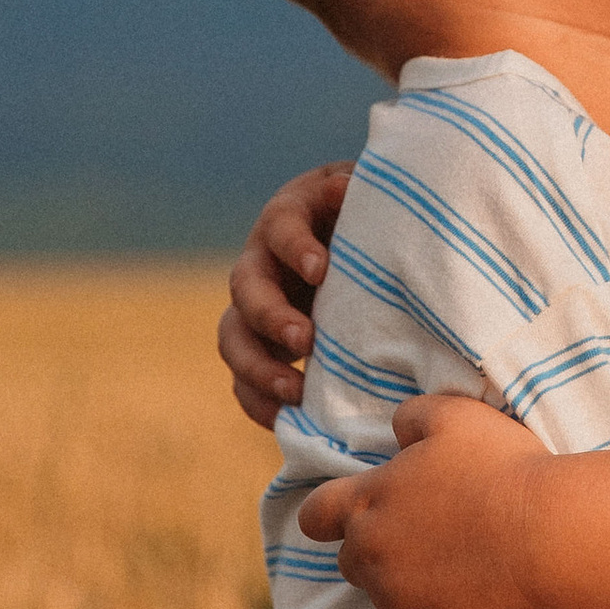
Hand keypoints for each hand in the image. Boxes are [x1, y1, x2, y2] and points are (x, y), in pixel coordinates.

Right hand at [218, 163, 353, 429]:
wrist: (367, 249)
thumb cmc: (376, 218)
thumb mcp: (375, 199)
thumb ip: (364, 196)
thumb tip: (345, 188)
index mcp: (289, 217)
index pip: (281, 225)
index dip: (295, 245)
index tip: (322, 270)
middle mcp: (262, 261)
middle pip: (246, 286)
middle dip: (271, 314)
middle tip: (306, 339)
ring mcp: (256, 308)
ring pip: (233, 337)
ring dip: (259, 366)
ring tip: (295, 391)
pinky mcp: (262, 348)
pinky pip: (244, 380)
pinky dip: (259, 401)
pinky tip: (287, 420)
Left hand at [295, 392, 548, 608]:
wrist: (547, 536)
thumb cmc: (501, 468)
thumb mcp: (455, 416)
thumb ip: (412, 417)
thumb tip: (396, 431)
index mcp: (367, 502)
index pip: (316, 514)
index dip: (326, 514)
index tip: (341, 516)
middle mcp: (369, 555)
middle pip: (350, 558)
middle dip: (375, 548)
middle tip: (424, 536)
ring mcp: (394, 600)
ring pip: (385, 594)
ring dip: (406, 580)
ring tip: (457, 562)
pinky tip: (476, 591)